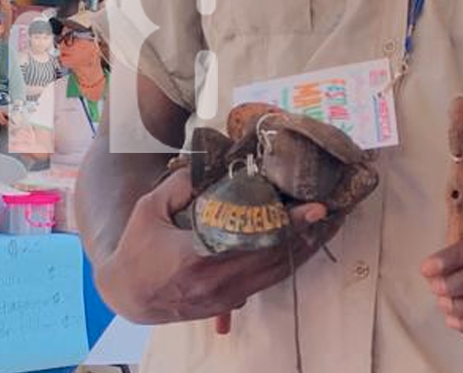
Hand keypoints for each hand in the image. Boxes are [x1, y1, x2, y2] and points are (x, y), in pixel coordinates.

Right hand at [96, 168, 338, 324]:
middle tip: (335, 209)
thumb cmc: (138, 248)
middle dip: (308, 232)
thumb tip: (212, 161)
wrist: (128, 295)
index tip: (314, 208)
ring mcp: (225, 295)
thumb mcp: (149, 208)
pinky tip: (305, 243)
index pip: (253, 238)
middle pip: (275, 256)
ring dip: (305, 248)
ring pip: (277, 271)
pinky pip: (268, 281)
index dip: (287, 224)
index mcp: (197, 256)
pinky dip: (290, 260)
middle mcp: (217, 281)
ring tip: (329, 224)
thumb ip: (180, 184)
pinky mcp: (229, 302)